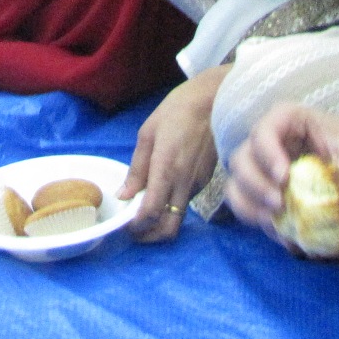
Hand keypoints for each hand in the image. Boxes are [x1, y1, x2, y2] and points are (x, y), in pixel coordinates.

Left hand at [121, 65, 227, 241]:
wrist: (215, 100)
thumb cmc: (177, 111)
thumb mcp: (148, 133)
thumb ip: (137, 168)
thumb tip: (124, 195)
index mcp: (166, 169)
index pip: (151, 212)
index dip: (136, 226)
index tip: (125, 225)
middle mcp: (184, 183)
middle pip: (169, 228)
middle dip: (150, 237)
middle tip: (136, 230)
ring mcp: (197, 184)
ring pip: (179, 217)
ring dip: (161, 221)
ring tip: (144, 210)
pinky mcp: (205, 180)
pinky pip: (186, 202)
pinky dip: (172, 206)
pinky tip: (162, 192)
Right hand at [224, 102, 338, 239]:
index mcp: (285, 120)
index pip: (264, 132)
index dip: (268, 155)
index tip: (284, 178)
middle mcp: (264, 142)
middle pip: (241, 160)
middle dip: (256, 186)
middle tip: (279, 204)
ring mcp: (259, 167)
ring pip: (236, 185)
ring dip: (251, 208)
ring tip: (279, 225)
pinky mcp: (263, 191)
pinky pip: (247, 208)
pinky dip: (262, 224)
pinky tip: (285, 237)